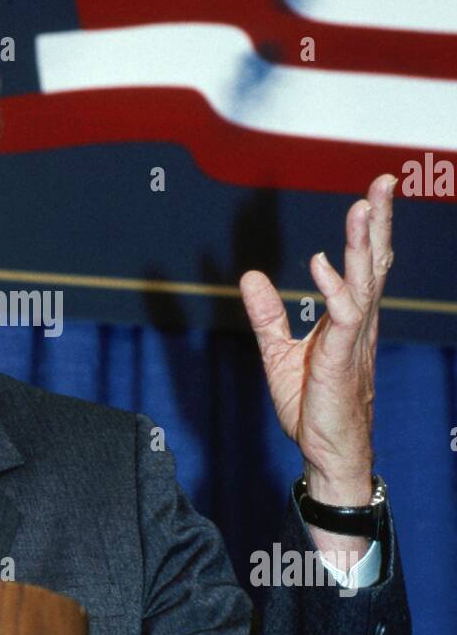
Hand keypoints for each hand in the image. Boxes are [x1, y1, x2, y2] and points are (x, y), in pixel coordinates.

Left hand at [238, 174, 396, 554]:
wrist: (326, 453)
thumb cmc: (313, 406)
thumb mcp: (279, 353)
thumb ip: (266, 315)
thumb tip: (250, 276)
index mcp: (350, 319)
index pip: (364, 264)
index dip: (370, 228)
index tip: (373, 191)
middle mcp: (359, 323)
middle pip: (374, 263)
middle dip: (378, 221)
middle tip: (383, 181)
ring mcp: (353, 341)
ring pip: (364, 282)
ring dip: (362, 244)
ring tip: (360, 207)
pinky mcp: (341, 360)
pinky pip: (343, 318)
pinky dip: (333, 289)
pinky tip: (319, 264)